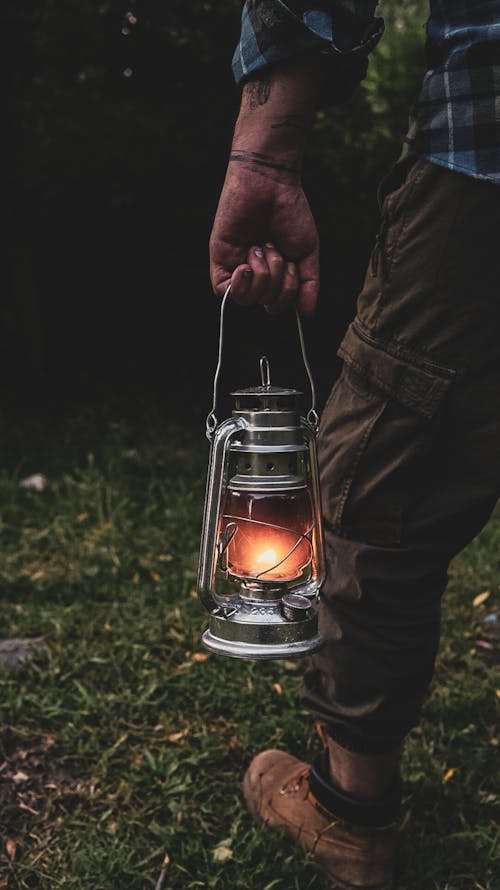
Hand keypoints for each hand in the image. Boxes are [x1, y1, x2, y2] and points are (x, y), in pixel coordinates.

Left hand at [209, 160, 319, 315]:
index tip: (294, 267)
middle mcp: (255, 274)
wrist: (271, 185)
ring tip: (261, 247)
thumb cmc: (290, 213)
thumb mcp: (307, 253)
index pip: (277, 305)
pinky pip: (224, 291)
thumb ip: (308, 285)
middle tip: (276, 249)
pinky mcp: (219, 260)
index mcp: (274, 275)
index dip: (288, 296)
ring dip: (262, 275)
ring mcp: (236, 268)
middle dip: (278, 280)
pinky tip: (245, 265)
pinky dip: (239, 284)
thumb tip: (307, 315)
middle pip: (264, 303)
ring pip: (247, 299)